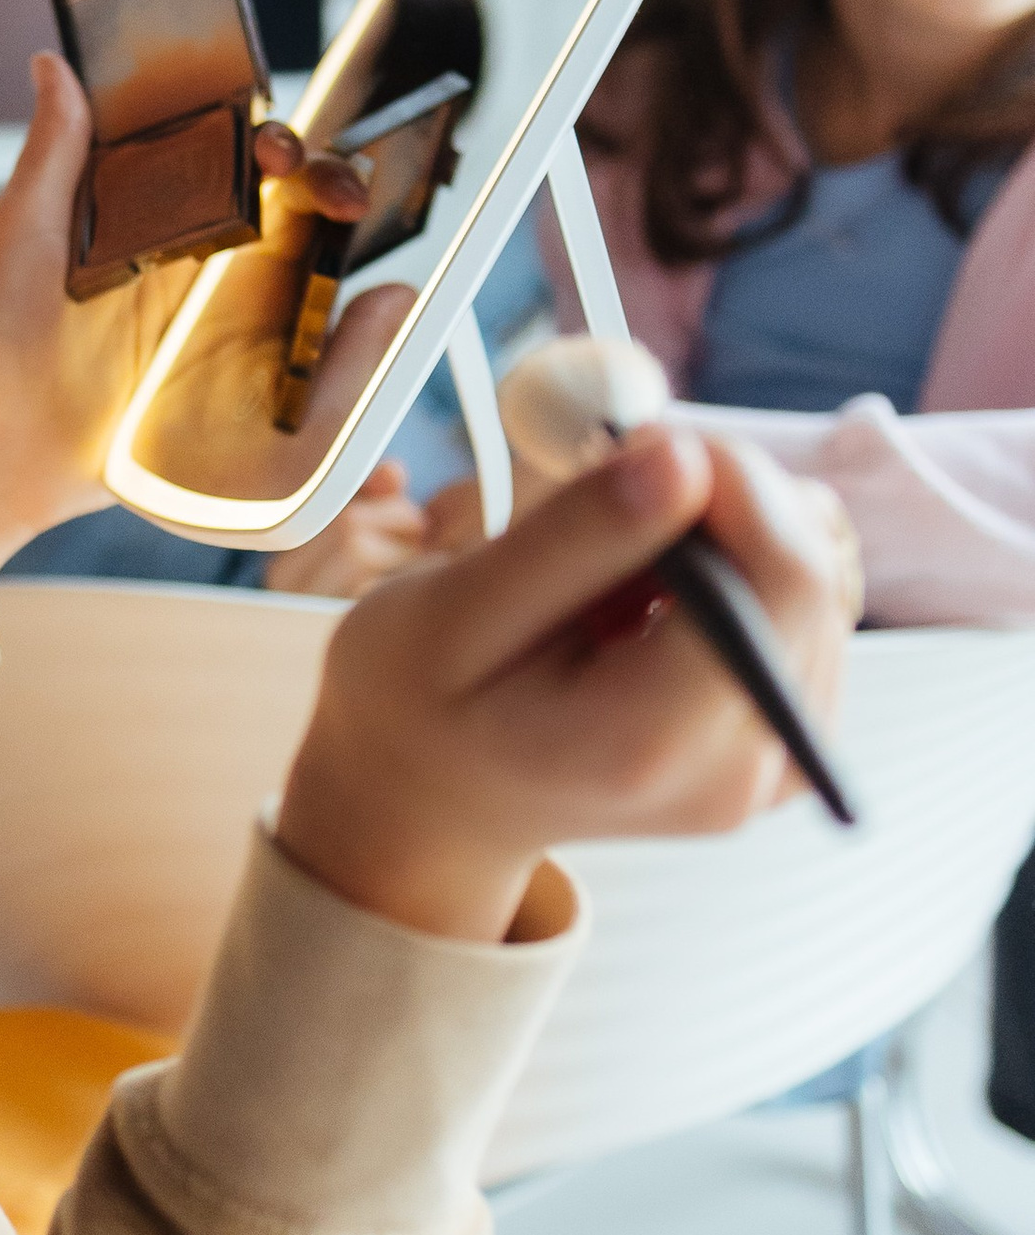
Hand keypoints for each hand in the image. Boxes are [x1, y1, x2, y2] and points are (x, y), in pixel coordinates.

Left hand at [0, 57, 363, 618]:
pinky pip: (296, 345)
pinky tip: (373, 310)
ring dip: (341, 242)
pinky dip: (343, 328)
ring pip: (301, 263)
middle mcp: (190, 258)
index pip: (222, 155)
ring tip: (360, 229)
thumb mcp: (21, 232)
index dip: (260, 140)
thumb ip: (54, 152)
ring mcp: (214, 317)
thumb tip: (56, 65)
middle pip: (280, 202)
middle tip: (338, 192)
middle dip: (323, 182)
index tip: (271, 144)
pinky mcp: (228, 377)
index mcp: (146, 212)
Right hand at [275, 424, 848, 942]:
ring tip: (613, 565)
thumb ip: (572, 536)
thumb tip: (685, 457)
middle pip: (810, 579)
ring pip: (813, 585)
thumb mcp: (454, 609)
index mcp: (650, 745)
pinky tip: (654, 598)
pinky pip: (800, 616)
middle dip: (725, 496)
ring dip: (725, 535)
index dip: (734, 478)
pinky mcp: (782, 745)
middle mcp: (737, 773)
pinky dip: (735, 574)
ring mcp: (770, 769)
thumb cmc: (420, 703)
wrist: (434, 798)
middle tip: (617, 477)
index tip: (642, 436)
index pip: (781, 583)